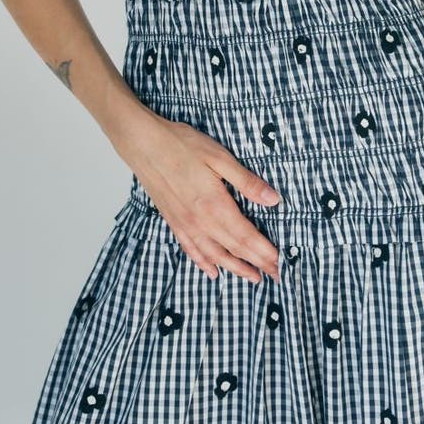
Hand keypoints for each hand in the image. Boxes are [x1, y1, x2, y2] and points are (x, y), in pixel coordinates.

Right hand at [113, 109, 282, 283]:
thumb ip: (247, 181)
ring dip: (235, 268)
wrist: (143, 144)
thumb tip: (273, 200)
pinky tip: (213, 272)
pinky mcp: (173, 221)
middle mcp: (201, 221)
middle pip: (234, 250)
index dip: (265, 253)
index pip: (247, 237)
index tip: (281, 264)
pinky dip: (204, 263)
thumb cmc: (181, 145)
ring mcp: (185, 224)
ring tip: (253, 278)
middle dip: (258, 264)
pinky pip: (191, 249)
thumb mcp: (220, 157)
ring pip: (214, 255)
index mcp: (216, 205)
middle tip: (276, 276)